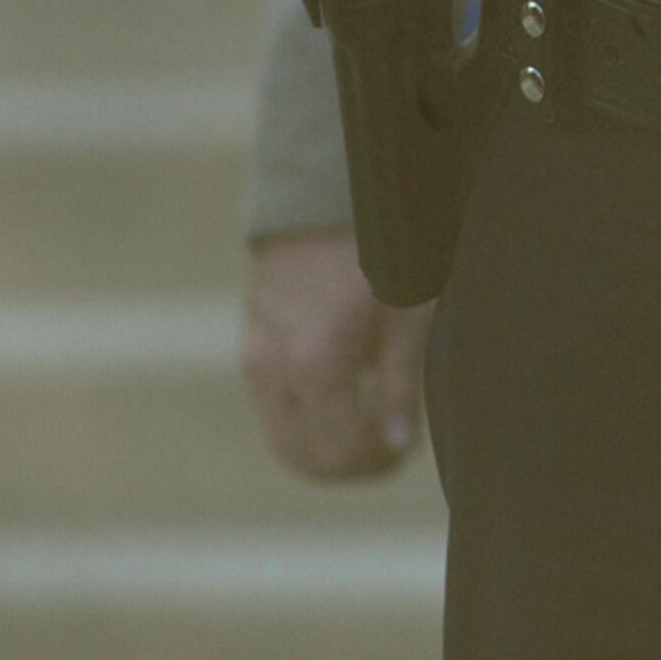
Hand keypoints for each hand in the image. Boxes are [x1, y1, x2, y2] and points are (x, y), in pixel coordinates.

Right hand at [241, 228, 428, 480]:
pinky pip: (274, 408)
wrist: (327, 195)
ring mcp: (256, 359)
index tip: (407, 454)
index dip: (378, 463)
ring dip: (325, 450)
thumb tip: (399, 446)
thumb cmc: (383, 249)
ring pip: (282, 440)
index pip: (341, 450)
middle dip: (351, 466)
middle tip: (392, 452)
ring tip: (372, 431)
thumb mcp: (409, 313)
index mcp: (318, 363)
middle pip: (305, 458)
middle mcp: (276, 369)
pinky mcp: (251, 347)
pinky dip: (306, 422)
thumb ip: (401, 384)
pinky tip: (348, 399)